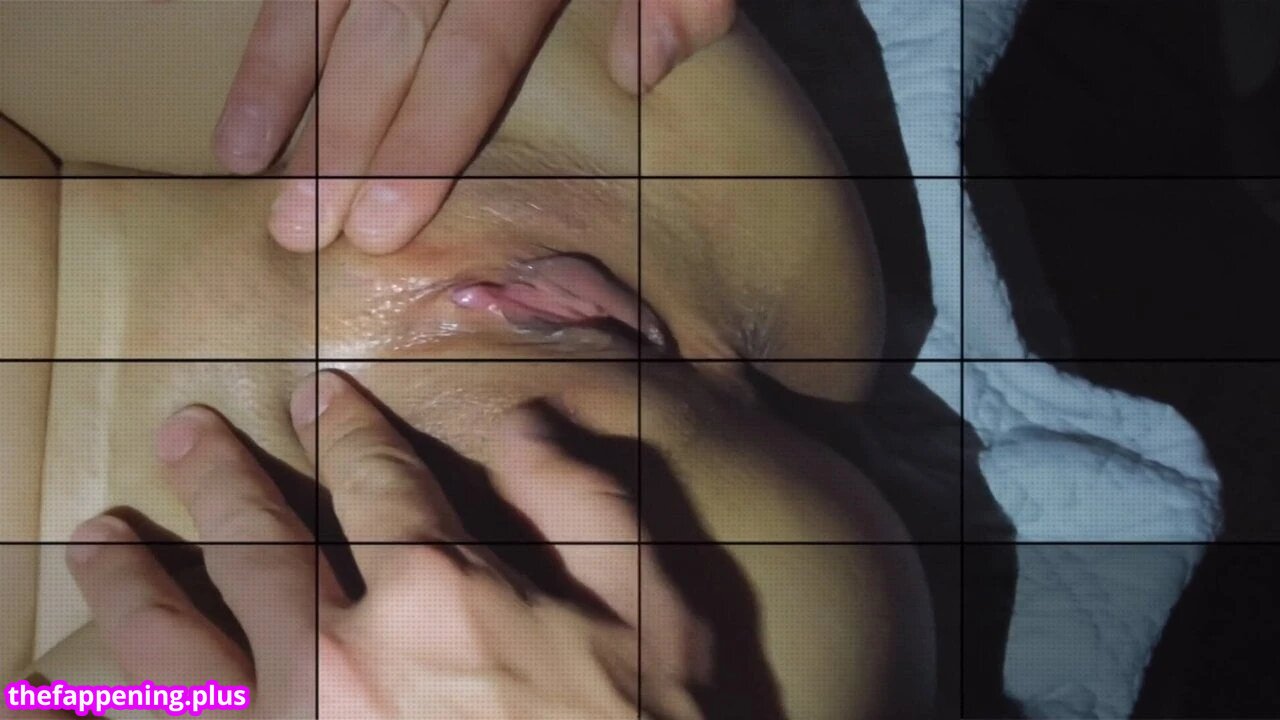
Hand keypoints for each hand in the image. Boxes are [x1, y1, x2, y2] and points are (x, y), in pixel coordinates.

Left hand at [66, 372, 709, 717]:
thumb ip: (583, 504)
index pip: (378, 480)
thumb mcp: (652, 610)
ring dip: (133, 578)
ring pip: (182, 638)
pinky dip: (115, 704)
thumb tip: (524, 420)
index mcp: (440, 589)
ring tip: (98, 536)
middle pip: (261, 539)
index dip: (348, 429)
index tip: (321, 397)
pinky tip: (73, 686)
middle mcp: (344, 652)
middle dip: (222, 476)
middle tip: (188, 433)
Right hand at [211, 0, 735, 254]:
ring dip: (285, 82)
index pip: (470, 55)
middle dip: (338, 139)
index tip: (380, 228)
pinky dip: (277, 25)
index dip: (422, 142)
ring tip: (251, 171)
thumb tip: (636, 75)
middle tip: (300, 234)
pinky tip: (255, 77)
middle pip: (384, 37)